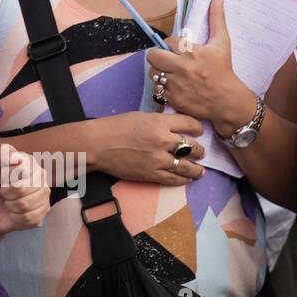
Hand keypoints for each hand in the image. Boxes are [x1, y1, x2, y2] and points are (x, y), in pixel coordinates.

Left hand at [0, 144, 49, 233]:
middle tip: (3, 192)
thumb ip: (0, 156)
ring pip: (25, 204)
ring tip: (9, 202)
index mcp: (28, 161)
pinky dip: (16, 217)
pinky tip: (15, 212)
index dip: (5, 178)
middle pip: (22, 189)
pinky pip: (29, 218)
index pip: (20, 170)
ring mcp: (44, 193)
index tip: (0, 177)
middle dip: (6, 193)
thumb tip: (17, 158)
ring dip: (10, 206)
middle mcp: (40, 175)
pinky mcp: (44, 211)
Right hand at [91, 111, 206, 185]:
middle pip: (193, 146)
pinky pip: (175, 179)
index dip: (198, 128)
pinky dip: (184, 179)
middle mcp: (163, 140)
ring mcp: (159, 159)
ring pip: (189, 166)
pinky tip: (187, 179)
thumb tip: (173, 128)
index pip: (190, 124)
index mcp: (159, 122)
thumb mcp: (140, 117)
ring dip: (197, 169)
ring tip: (199, 170)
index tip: (198, 132)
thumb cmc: (113, 127)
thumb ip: (159, 122)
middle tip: (199, 152)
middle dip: (199, 150)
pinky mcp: (152, 174)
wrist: (96, 144)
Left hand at [146, 0, 254, 138]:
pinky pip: (157, 89)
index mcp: (191, 52)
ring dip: (160, 71)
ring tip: (172, 72)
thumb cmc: (223, 69)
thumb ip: (217, 18)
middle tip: (168, 59)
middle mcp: (181, 68)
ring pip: (153, 73)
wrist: (227, 101)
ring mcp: (175, 85)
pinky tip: (175, 85)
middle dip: (159, 56)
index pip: (168, 41)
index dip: (173, 45)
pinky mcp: (172, 99)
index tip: (181, 49)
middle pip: (152, 56)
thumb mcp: (222, 42)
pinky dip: (163, 87)